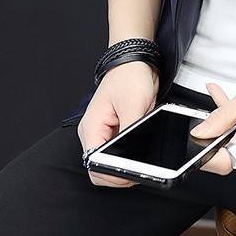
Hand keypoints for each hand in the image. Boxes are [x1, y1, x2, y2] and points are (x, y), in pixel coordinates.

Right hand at [77, 61, 158, 186]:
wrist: (137, 60)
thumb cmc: (130, 76)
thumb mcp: (134, 105)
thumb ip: (131, 132)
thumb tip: (132, 155)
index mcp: (91, 128)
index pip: (94, 164)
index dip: (112, 175)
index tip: (131, 175)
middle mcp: (94, 132)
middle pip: (100, 167)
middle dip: (120, 172)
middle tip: (141, 170)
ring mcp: (104, 131)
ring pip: (111, 160)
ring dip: (126, 162)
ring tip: (143, 157)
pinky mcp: (116, 129)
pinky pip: (121, 150)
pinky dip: (131, 153)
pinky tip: (143, 148)